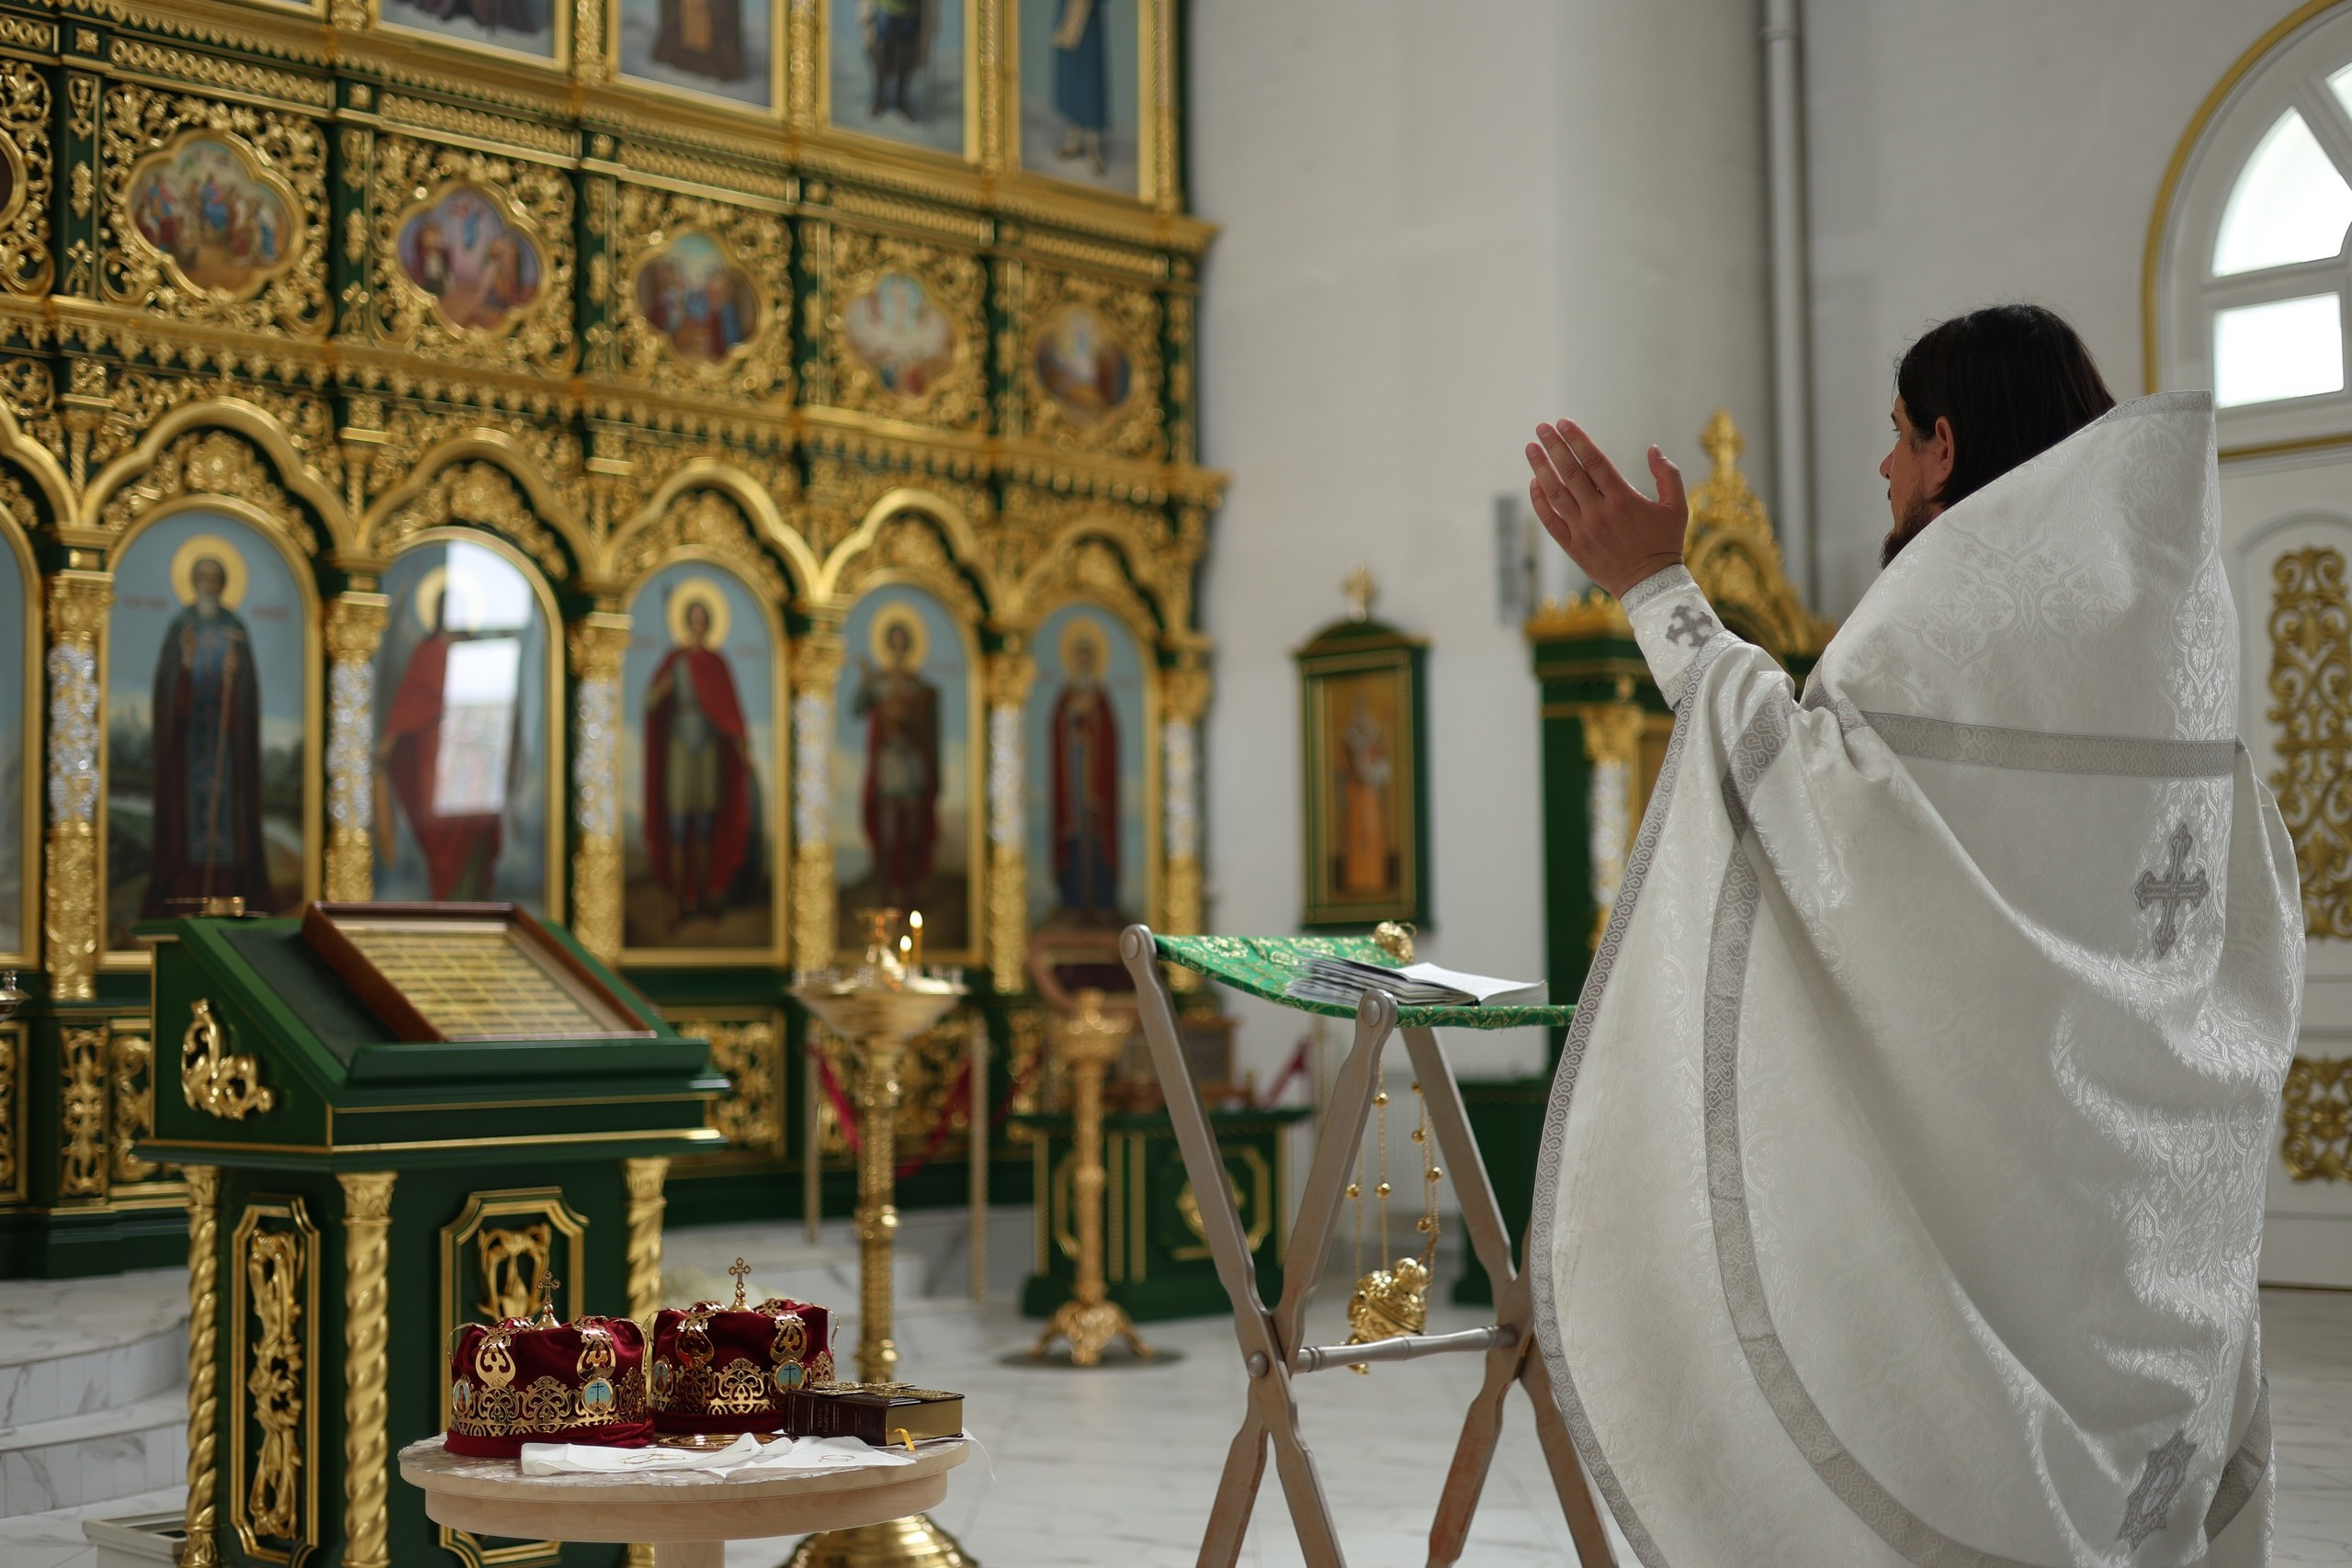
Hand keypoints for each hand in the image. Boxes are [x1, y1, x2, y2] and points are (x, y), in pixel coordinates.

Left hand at [1524, 419, 1688, 599]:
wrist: (1650, 585)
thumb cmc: (1664, 543)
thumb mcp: (1677, 507)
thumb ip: (1668, 475)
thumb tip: (1653, 448)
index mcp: (1623, 498)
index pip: (1593, 461)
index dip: (1576, 440)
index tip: (1563, 423)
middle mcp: (1599, 512)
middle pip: (1570, 473)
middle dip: (1554, 447)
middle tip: (1541, 428)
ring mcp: (1583, 530)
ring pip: (1556, 494)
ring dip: (1541, 469)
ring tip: (1530, 449)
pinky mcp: (1573, 547)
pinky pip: (1551, 521)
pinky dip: (1540, 501)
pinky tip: (1534, 483)